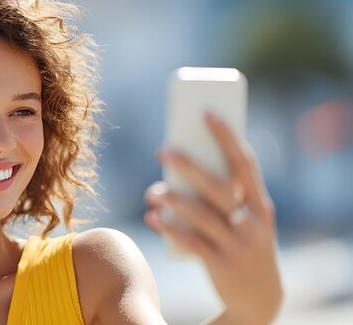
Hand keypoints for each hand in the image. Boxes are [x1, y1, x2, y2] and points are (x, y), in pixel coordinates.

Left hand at [143, 112, 282, 324]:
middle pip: (218, 187)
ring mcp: (239, 244)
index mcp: (260, 203)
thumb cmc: (244, 245)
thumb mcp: (245, 220)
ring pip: (203, 216)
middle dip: (190, 166)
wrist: (260, 298)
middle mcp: (253, 221)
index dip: (227, 136)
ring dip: (174, 199)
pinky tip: (153, 217)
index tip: (207, 113)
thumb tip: (180, 163)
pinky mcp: (222, 265)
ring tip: (152, 190)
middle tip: (162, 150)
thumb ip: (222, 196)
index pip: (245, 163)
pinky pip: (193, 243)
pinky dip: (171, 229)